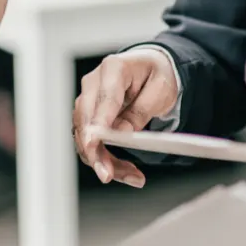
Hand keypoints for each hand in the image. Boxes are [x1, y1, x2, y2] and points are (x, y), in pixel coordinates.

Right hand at [71, 49, 180, 187]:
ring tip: (132, 176)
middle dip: (95, 152)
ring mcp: (88, 100)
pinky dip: (105, 159)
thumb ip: (140, 110)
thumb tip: (121, 132)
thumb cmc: (156, 75)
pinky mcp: (88, 117)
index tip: (92, 144)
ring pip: (85, 137)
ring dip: (104, 161)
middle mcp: (94, 83)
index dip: (96, 124)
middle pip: (86, 122)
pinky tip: (125, 171)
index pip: (102, 101)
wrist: (151, 69)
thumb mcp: (160, 90)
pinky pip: (91, 142)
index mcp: (114, 69)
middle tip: (109, 175)